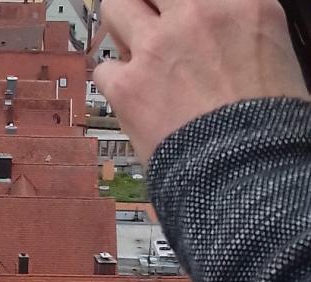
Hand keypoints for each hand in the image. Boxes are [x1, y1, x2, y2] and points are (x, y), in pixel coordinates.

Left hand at [94, 0, 309, 159]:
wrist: (248, 171)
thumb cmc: (270, 123)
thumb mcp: (272, 54)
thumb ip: (234, 27)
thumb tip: (215, 30)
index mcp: (243, 4)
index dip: (178, 2)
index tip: (172, 9)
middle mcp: (196, 14)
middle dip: (147, 3)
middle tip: (148, 17)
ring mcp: (156, 47)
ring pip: (115, 7)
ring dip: (121, 26)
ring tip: (134, 48)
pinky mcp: (126, 83)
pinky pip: (103, 68)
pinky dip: (114, 81)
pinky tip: (132, 94)